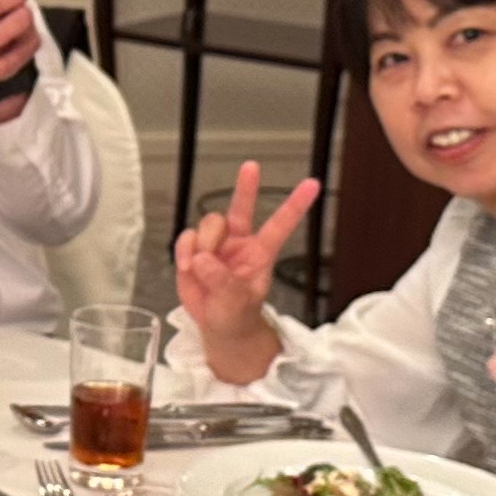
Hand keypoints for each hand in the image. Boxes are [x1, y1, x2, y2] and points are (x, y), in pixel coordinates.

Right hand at [175, 162, 321, 381]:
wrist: (218, 327)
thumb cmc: (237, 316)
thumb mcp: (237, 304)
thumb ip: (223, 282)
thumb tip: (204, 261)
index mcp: (260, 254)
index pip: (280, 224)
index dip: (295, 204)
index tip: (311, 184)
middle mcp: (240, 244)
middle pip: (242, 208)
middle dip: (246, 187)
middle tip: (251, 167)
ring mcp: (217, 245)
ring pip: (209, 223)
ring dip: (204, 243)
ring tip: (201, 267)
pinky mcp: (194, 251)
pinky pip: (187, 237)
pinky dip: (184, 251)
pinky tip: (188, 267)